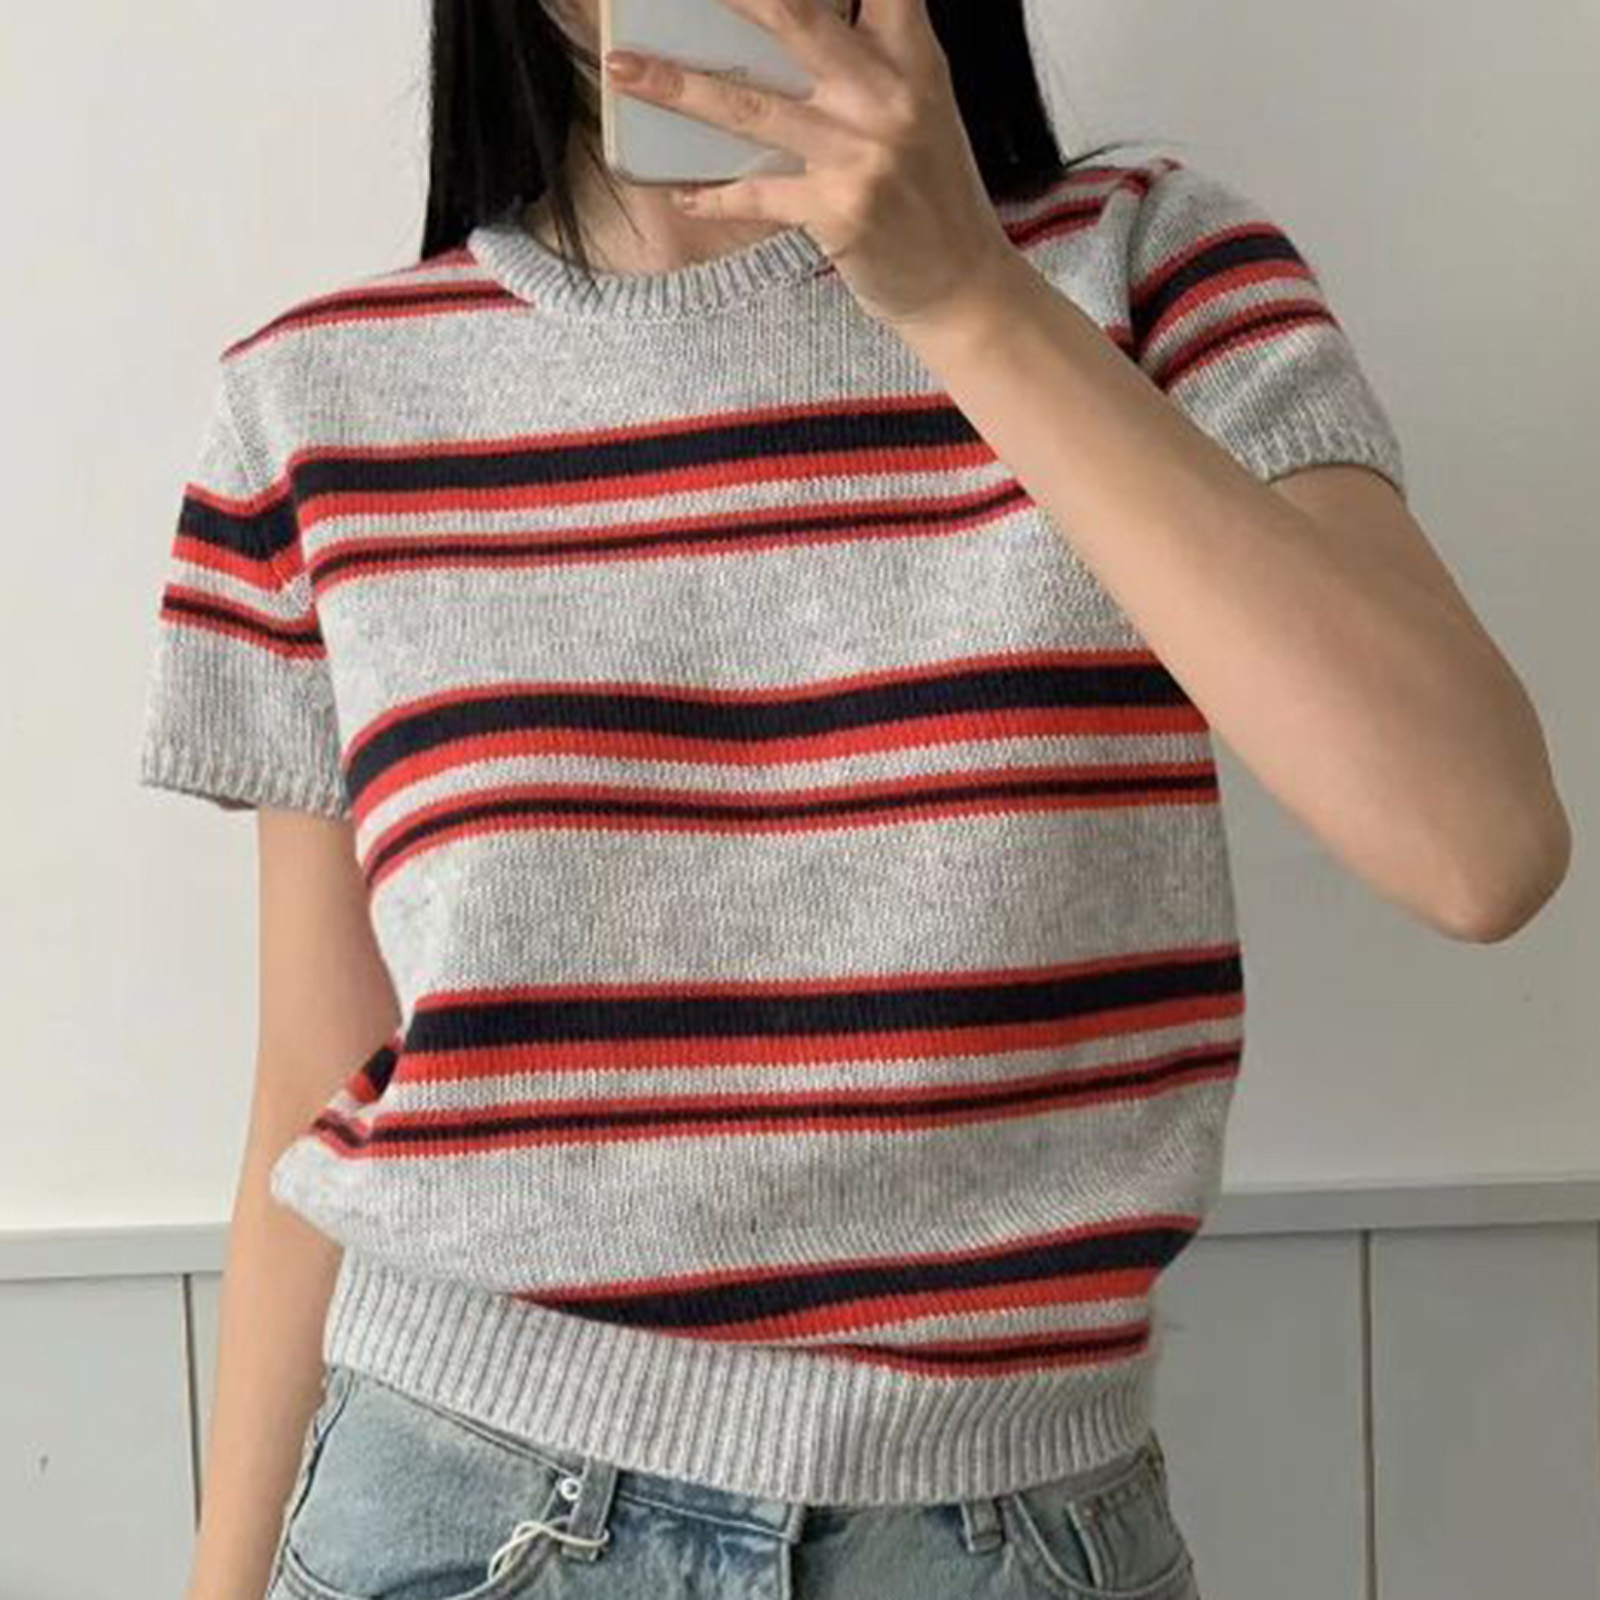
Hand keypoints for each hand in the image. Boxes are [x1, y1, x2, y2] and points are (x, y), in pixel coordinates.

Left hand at [602, 0, 1023, 328]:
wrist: (962, 287)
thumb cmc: (931, 195)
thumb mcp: (920, 108)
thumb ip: (873, 58)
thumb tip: (795, 26)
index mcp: (912, 59)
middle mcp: (888, 96)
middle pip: (795, 16)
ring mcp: (861, 154)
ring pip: (751, 108)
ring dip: (677, 86)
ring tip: (623, 68)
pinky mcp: (839, 210)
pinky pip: (757, 194)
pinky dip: (714, 195)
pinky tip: (682, 191)